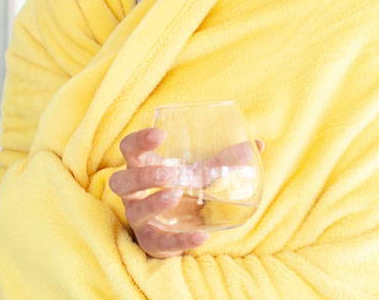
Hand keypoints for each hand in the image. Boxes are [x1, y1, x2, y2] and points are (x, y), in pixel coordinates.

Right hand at [110, 127, 263, 258]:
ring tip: (176, 195)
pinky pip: (161, 243)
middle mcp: (134, 193)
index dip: (140, 141)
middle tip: (169, 172)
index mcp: (142, 167)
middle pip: (121, 181)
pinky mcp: (152, 242)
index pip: (129, 148)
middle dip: (143, 176)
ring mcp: (140, 219)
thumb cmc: (185, 189)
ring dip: (155, 203)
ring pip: (136, 211)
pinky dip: (181, 239)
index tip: (160, 135)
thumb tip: (257, 144)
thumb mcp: (199, 172)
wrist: (178, 227)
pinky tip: (201, 234)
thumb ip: (224, 159)